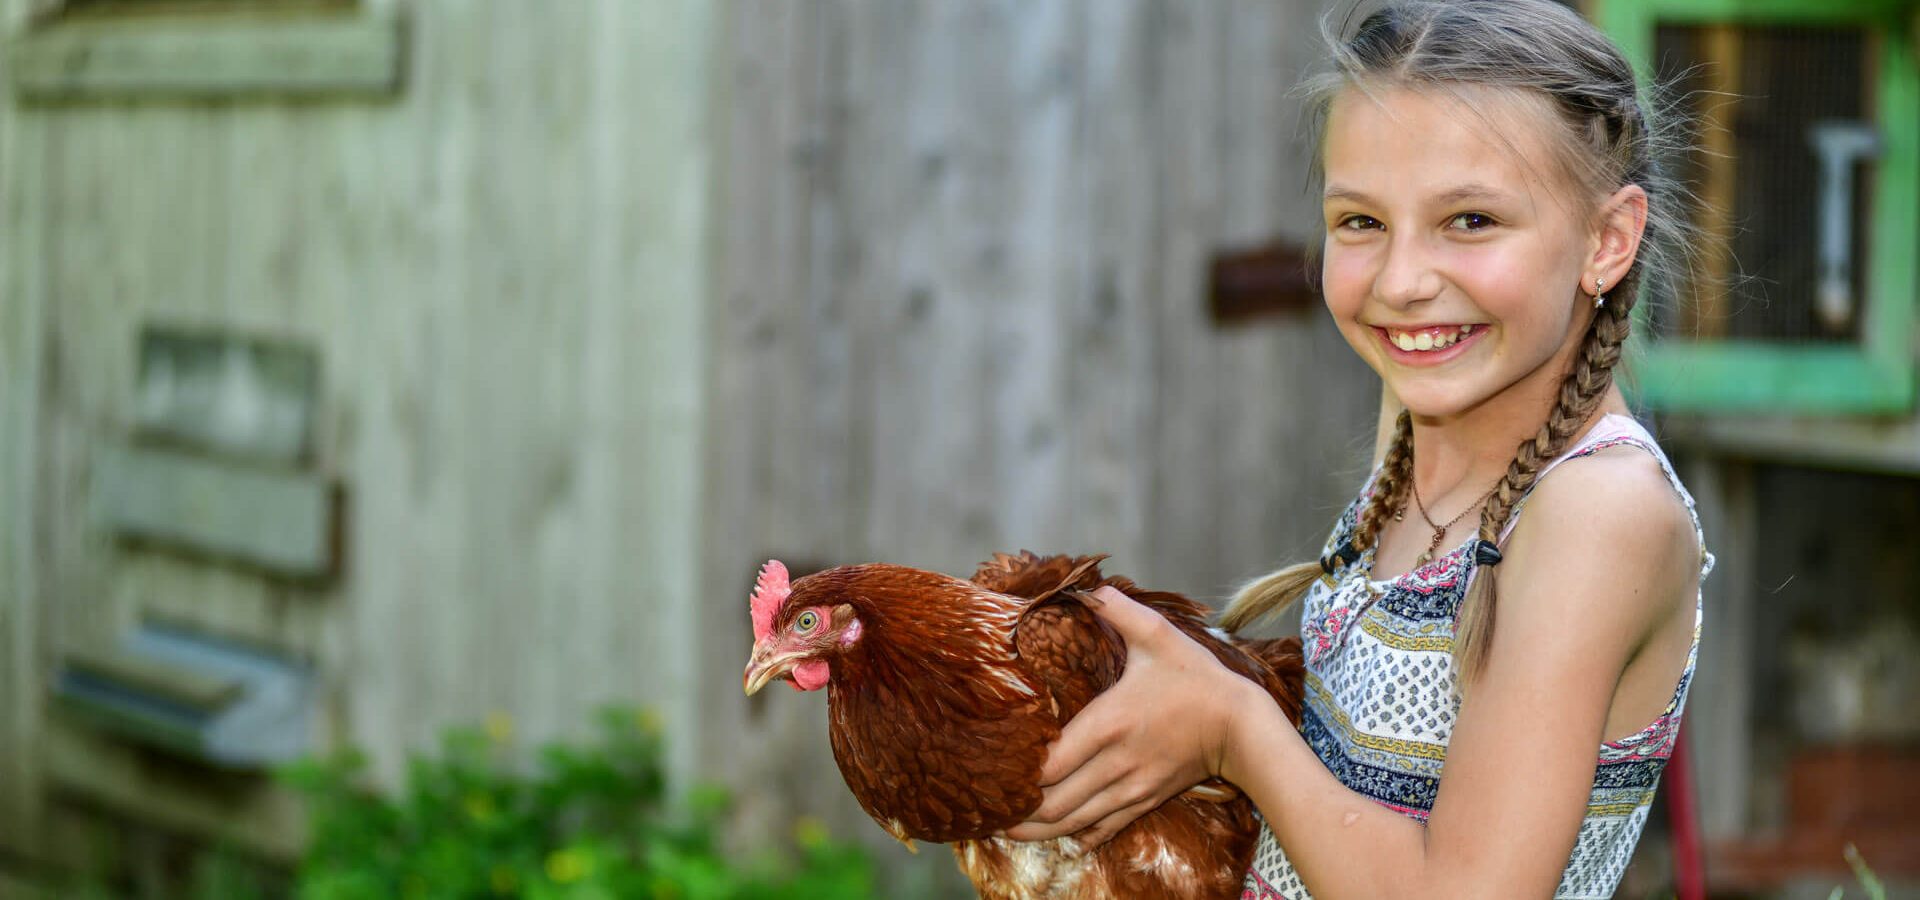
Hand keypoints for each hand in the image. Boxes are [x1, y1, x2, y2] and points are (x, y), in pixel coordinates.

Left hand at [1004, 585, 1263, 848]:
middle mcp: (1113, 764)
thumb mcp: (1158, 635)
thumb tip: (1088, 587)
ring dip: (1039, 830)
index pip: (1050, 764)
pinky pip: (1103, 829)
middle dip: (1017, 811)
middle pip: (1052, 803)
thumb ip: (1119, 609)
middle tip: (989, 809)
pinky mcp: (1145, 801)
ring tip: (1009, 829)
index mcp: (1108, 724)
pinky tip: (1062, 832)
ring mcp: (1130, 788)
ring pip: (1073, 823)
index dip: (1019, 774)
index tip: (995, 769)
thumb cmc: (1197, 679)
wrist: (1242, 726)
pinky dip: (1077, 835)